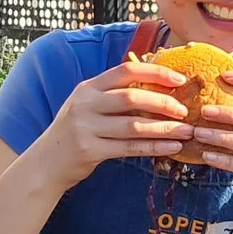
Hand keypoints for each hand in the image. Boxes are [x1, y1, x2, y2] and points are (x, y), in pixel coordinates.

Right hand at [21, 60, 192, 192]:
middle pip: (131, 97)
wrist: (47, 162)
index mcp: (89, 87)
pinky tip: (171, 147)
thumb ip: (115, 96)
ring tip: (186, 131)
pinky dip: (153, 147)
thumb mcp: (89, 106)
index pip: (126, 71)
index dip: (155, 72)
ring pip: (133, 125)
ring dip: (164, 128)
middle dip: (163, 102)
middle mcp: (85, 104)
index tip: (180, 79)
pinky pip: (129, 148)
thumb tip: (159, 89)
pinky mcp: (89, 150)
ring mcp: (85, 127)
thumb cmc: (77, 131)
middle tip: (186, 111)